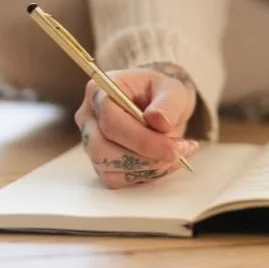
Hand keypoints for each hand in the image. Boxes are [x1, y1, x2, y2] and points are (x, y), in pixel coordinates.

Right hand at [74, 63, 199, 188]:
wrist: (161, 102)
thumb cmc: (162, 91)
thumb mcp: (173, 89)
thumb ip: (168, 104)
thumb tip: (159, 121)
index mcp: (100, 91)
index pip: (111, 122)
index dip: (142, 140)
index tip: (173, 149)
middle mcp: (89, 117)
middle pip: (102, 149)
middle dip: (145, 158)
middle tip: (179, 153)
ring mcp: (91, 141)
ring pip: (108, 168)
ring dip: (147, 168)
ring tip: (177, 154)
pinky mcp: (100, 161)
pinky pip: (115, 179)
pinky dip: (144, 176)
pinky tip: (165, 163)